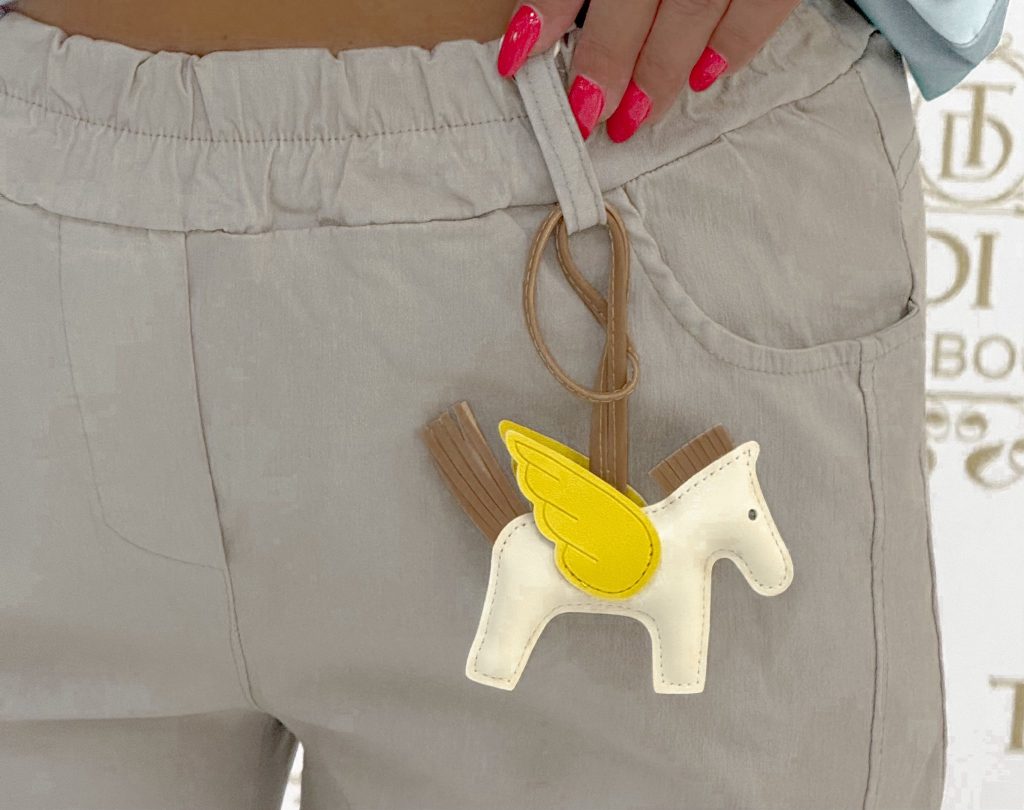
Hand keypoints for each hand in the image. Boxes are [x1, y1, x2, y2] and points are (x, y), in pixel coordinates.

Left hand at [496, 0, 800, 142]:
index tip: (517, 57)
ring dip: (661, 72)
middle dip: (607, 60)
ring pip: (694, 10)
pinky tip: (706, 76)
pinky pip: (762, 4)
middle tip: (586, 113)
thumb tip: (538, 18)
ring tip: (634, 117)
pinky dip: (735, 45)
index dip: (547, 9)